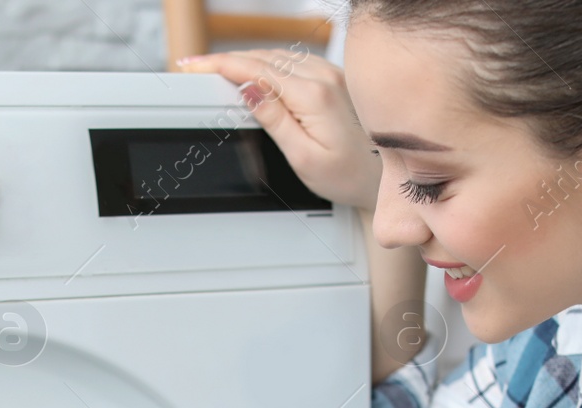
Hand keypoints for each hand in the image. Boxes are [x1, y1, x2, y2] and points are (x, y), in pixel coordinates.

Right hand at [178, 49, 380, 210]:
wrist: (385, 178)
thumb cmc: (350, 176)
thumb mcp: (304, 158)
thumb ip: (274, 120)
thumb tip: (249, 89)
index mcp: (314, 96)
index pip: (256, 69)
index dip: (220, 64)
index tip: (195, 65)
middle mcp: (325, 77)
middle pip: (264, 57)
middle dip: (227, 59)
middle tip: (197, 66)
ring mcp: (333, 75)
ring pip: (278, 55)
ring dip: (246, 59)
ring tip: (218, 69)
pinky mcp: (336, 79)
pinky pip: (294, 61)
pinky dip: (268, 62)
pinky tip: (255, 71)